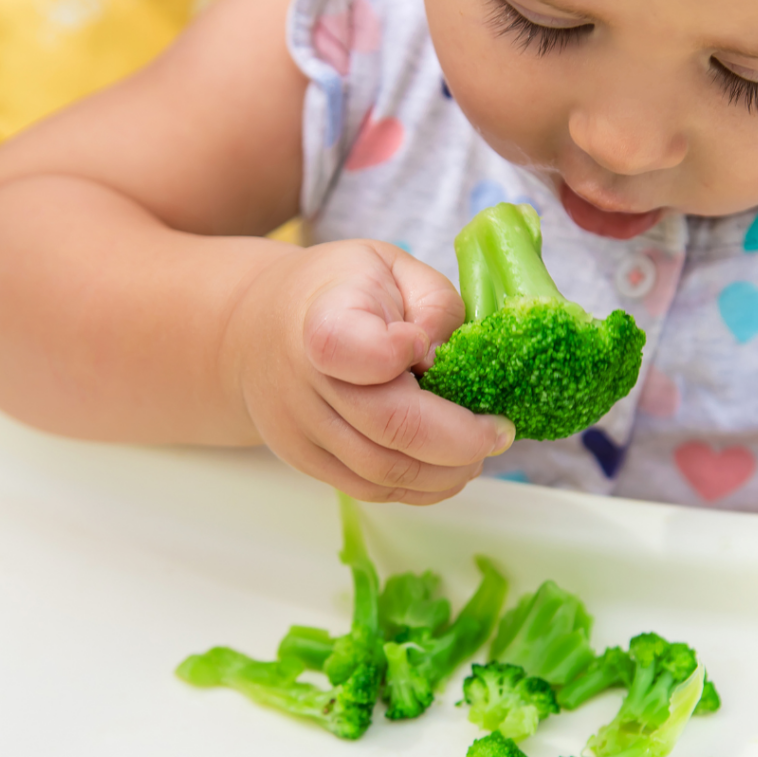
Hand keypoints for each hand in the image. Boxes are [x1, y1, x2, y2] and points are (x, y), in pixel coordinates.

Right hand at [228, 239, 514, 504]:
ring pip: (383, 473)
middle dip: (461, 441)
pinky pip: (371, 490)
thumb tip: (446, 357)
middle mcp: (305, 382)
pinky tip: (447, 468)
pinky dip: (420, 488)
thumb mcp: (391, 266)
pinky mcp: (307, 462)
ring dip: (446, 473)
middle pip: (389, 429)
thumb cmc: (338, 292)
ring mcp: (301, 430)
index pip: (352, 349)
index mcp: (323, 321)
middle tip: (499, 432)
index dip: (400, 355)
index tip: (424, 348)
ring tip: (477, 451)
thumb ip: (433, 302)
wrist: (258, 330)